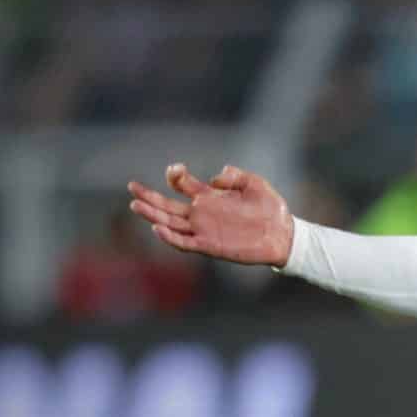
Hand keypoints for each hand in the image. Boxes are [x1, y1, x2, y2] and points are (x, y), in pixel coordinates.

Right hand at [128, 163, 294, 266]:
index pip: (183, 186)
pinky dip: (170, 237)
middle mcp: (203, 214)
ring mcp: (204, 230)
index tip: (176, 170)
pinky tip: (157, 228)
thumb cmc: (272, 209)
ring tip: (135, 205)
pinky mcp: (210, 246)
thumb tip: (215, 176)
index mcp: (211, 197)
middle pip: (169, 206)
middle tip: (132, 187)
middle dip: (149, 197)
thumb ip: (235, 176)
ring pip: (171, 223)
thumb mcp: (255, 184)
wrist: (284, 234)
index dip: (175, 177)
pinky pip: (184, 243)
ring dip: (153, 215)